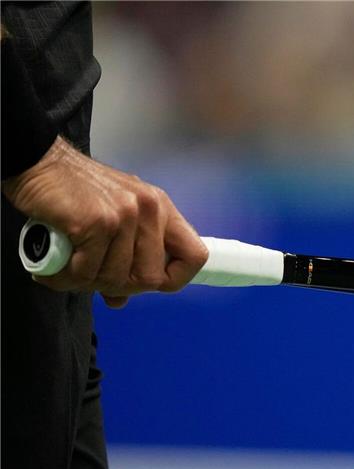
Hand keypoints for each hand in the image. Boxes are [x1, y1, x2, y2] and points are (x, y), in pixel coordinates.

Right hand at [2, 137, 207, 307]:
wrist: (37, 161)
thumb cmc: (75, 192)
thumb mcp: (112, 218)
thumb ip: (124, 257)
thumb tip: (119, 300)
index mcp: (162, 209)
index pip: (195, 256)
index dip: (176, 279)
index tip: (149, 284)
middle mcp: (150, 210)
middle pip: (151, 278)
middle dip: (119, 287)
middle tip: (91, 278)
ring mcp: (125, 215)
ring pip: (115, 279)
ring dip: (86, 284)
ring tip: (67, 271)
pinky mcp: (97, 222)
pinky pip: (86, 272)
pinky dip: (65, 278)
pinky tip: (53, 269)